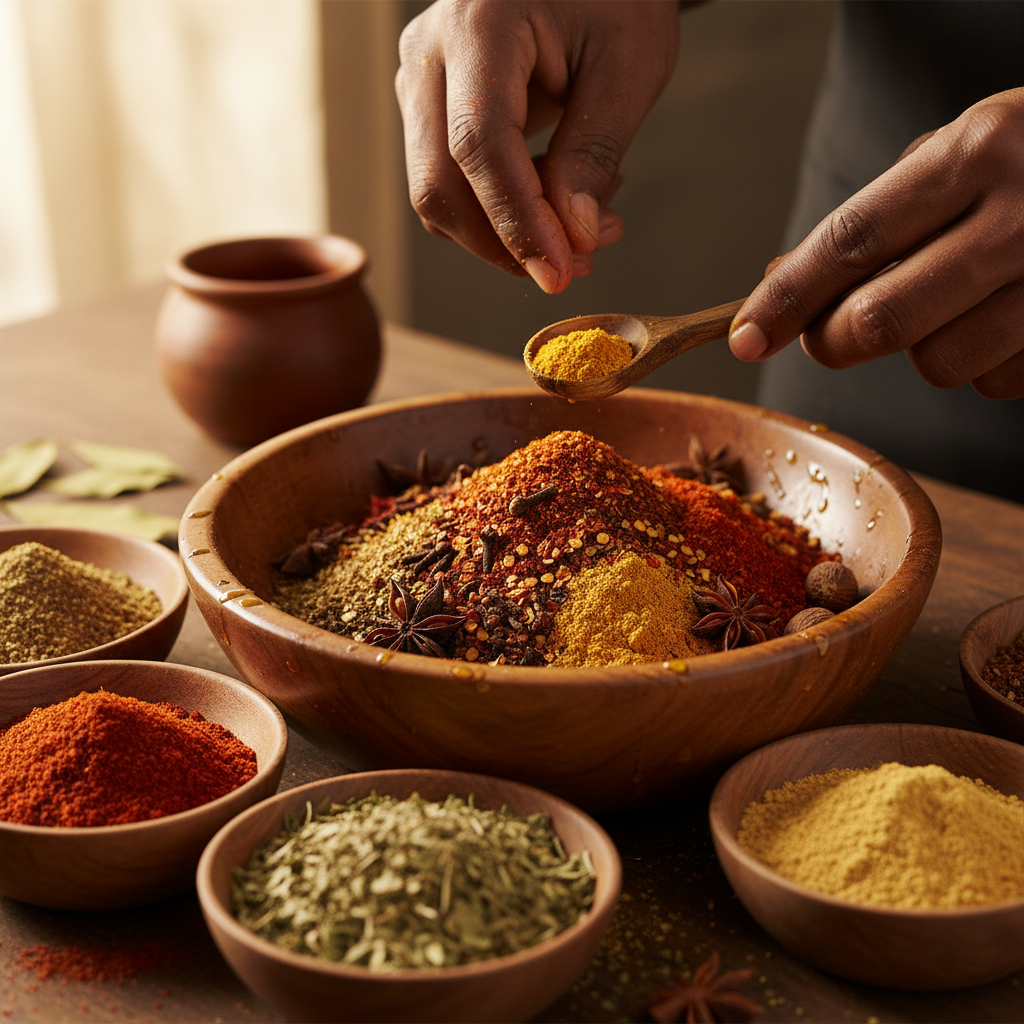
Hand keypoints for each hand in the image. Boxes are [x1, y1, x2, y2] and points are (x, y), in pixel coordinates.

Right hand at [395, 0, 679, 292]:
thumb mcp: (629, 67)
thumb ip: (595, 153)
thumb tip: (573, 238)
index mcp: (478, 23)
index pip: (479, 145)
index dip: (517, 221)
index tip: (557, 274)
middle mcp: (429, 50)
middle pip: (439, 182)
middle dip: (505, 243)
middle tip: (576, 266)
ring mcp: (420, 80)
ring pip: (438, 195)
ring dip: (504, 236)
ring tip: (581, 228)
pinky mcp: (429, 106)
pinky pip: (450, 183)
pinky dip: (499, 214)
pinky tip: (554, 202)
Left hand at [729, 87, 1023, 399]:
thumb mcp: (969, 148)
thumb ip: (885, 214)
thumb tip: (786, 284)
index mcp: (980, 152)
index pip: (852, 241)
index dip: (786, 298)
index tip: (745, 337)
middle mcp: (1023, 216)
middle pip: (881, 320)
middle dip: (834, 341)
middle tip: (831, 333)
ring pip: (938, 364)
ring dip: (923, 350)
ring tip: (955, 303)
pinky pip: (996, 383)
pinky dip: (983, 364)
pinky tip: (1005, 317)